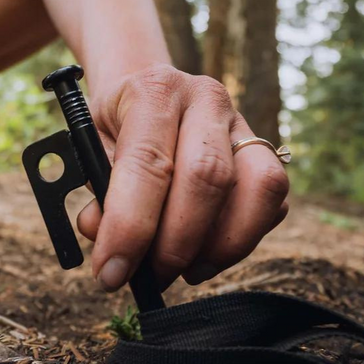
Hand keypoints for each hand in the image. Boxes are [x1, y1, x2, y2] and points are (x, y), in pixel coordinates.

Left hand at [77, 64, 289, 291]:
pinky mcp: (266, 150)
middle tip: (153, 276)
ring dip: (221, 247)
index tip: (111, 272)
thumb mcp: (90, 147)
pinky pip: (273, 203)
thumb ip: (97, 190)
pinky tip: (207, 250)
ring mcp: (243, 123)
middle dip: (178, 243)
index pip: (148, 163)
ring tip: (184, 269)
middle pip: (209, 177)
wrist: (147, 87)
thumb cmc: (116, 125)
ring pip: (258, 189)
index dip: (130, 227)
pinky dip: (242, 239)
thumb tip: (102, 235)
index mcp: (155, 91)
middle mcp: (206, 99)